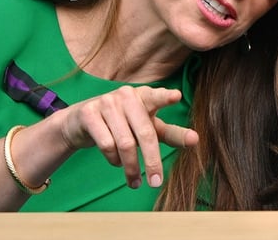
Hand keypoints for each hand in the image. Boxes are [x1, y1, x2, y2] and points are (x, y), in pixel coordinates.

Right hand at [60, 85, 198, 188]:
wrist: (81, 121)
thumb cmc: (124, 124)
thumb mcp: (148, 127)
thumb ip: (171, 133)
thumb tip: (195, 140)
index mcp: (145, 96)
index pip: (157, 96)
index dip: (166, 97)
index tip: (177, 96)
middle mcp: (127, 95)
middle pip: (145, 133)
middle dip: (152, 161)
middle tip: (156, 183)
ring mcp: (106, 102)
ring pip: (125, 143)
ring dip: (131, 167)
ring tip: (134, 181)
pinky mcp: (89, 113)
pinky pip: (106, 144)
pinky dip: (113, 159)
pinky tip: (116, 162)